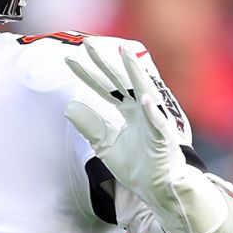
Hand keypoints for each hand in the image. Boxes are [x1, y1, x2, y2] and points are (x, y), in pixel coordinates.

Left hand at [64, 39, 225, 232]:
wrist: (158, 189)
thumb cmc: (137, 167)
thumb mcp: (105, 146)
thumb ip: (90, 126)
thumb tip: (69, 107)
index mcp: (128, 112)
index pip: (104, 89)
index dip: (87, 75)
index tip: (70, 60)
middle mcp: (140, 111)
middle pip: (119, 82)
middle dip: (104, 63)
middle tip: (88, 44)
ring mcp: (153, 121)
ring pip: (142, 92)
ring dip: (134, 74)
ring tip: (123, 54)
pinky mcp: (163, 138)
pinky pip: (158, 123)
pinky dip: (151, 111)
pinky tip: (143, 98)